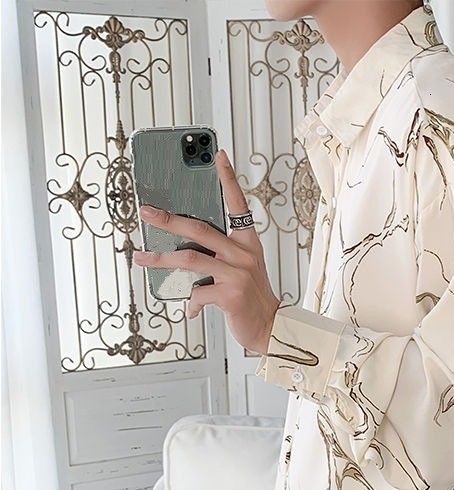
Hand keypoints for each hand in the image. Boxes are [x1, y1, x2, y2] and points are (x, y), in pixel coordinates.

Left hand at [132, 148, 279, 354]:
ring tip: (141, 259)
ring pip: (190, 259)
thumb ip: (219, 255)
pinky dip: (189, 302)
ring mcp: (237, 274)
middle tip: (147, 212)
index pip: (238, 204)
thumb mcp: (241, 269)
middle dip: (168, 220)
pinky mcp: (230, 295)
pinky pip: (196, 292)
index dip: (228, 179)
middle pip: (200, 229)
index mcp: (248, 243)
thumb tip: (182, 250)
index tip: (218, 156)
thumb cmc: (251, 297)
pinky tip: (190, 308)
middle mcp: (244, 254)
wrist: (270, 327)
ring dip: (160, 259)